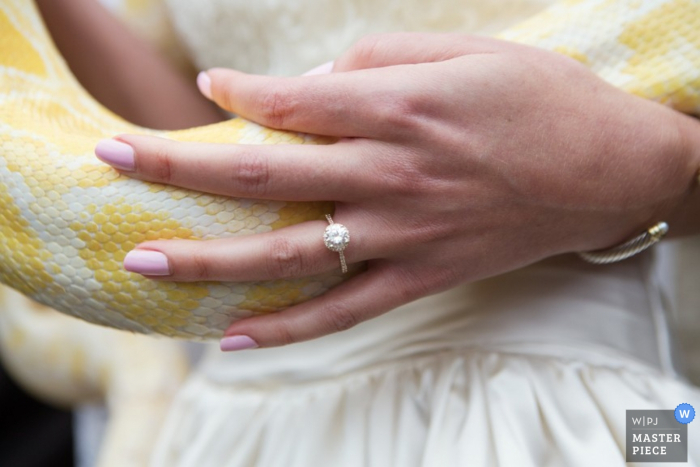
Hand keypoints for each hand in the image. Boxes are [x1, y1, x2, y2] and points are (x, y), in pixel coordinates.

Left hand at [96, 33, 699, 349]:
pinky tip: (235, 339)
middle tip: (115, 161)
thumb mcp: (466, 50)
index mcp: (403, 109)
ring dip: (211, 261)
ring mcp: (405, 234)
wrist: (608, 169)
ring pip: (291, 256)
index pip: (294, 103)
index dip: (240, 96)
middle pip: (267, 178)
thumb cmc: (540, 100)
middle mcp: (394, 175)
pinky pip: (344, 311)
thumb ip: (380, 58)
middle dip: (182, 169)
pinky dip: (288, 331)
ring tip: (145, 260)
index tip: (209, 92)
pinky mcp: (424, 275)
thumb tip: (316, 79)